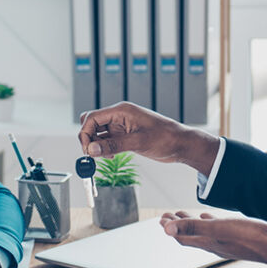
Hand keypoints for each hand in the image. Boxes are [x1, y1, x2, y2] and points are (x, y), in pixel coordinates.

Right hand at [78, 102, 220, 173]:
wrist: (181, 144)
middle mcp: (119, 116)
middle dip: (88, 138)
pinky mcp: (124, 135)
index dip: (85, 132)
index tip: (87, 149)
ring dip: (96, 145)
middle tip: (93, 154)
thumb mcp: (138, 142)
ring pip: (97, 132)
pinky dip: (104, 148)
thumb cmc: (165, 138)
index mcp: (122, 110)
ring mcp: (121, 126)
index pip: (93, 117)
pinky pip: (106, 140)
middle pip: (92, 123)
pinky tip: (111, 156)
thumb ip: (113, 145)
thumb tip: (92, 150)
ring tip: (105, 156)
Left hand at [160, 211, 266, 267]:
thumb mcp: (217, 228)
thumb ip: (193, 227)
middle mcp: (214, 244)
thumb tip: (167, 229)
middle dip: (176, 225)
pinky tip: (209, 218)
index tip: (160, 219)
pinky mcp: (236, 238)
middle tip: (166, 217)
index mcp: (207, 242)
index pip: (181, 236)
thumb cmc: (249, 237)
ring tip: (182, 216)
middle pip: (189, 235)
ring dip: (190, 224)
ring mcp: (225, 242)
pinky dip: (207, 223)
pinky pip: (216, 230)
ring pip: (202, 233)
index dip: (169, 228)